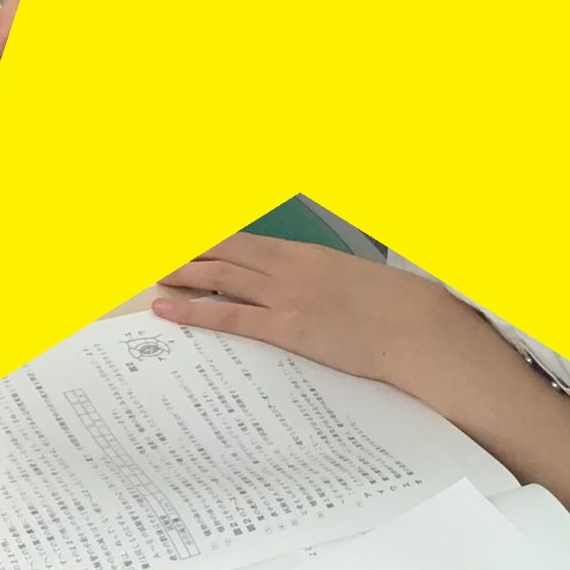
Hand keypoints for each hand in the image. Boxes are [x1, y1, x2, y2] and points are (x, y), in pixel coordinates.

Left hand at [153, 235, 506, 394]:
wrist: (416, 328)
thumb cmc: (392, 311)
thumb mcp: (350, 284)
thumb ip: (319, 283)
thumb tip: (302, 294)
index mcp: (305, 254)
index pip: (245, 241)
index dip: (210, 241)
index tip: (185, 241)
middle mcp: (289, 268)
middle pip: (224, 252)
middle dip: (187, 251)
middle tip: (156, 253)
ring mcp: (286, 296)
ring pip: (220, 278)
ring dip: (182, 274)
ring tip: (153, 275)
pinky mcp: (287, 328)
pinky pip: (229, 317)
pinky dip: (194, 311)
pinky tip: (168, 309)